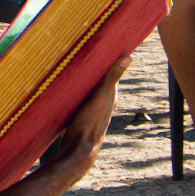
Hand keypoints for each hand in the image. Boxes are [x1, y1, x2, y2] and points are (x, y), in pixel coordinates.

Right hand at [43, 53, 130, 182]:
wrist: (77, 150)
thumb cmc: (90, 122)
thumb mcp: (101, 97)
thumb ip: (112, 77)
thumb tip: (129, 57)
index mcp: (110, 96)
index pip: (111, 73)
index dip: (109, 60)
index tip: (105, 44)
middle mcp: (103, 102)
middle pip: (100, 81)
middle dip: (95, 68)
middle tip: (84, 50)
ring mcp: (91, 110)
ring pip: (88, 89)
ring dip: (83, 79)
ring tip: (72, 65)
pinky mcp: (79, 115)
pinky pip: (79, 97)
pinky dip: (75, 89)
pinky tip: (66, 87)